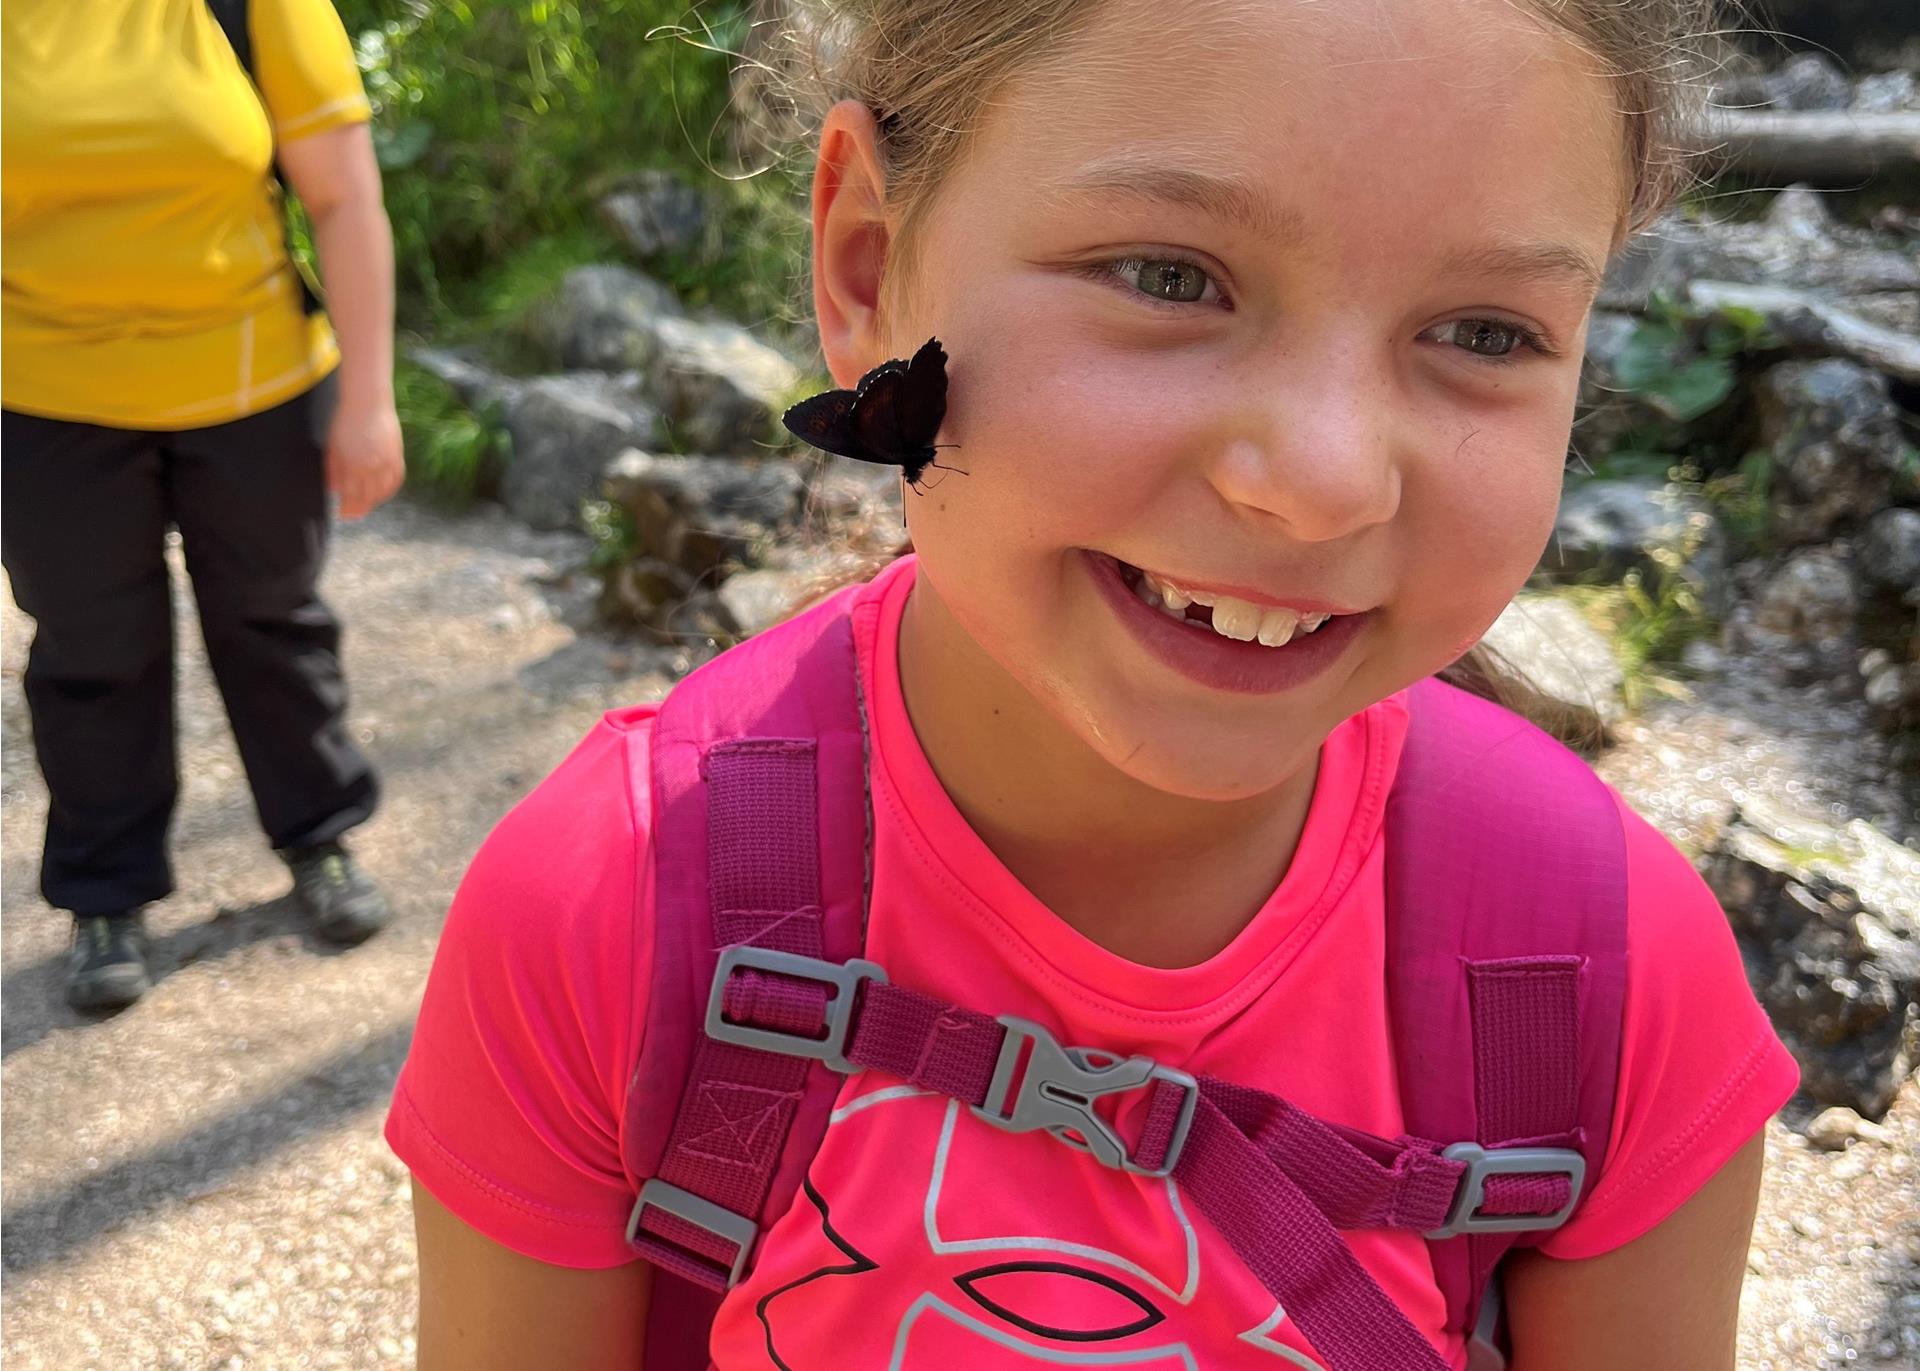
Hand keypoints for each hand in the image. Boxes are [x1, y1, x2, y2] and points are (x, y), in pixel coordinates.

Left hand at [325, 396, 404, 519]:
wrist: (368, 401)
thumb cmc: (345, 421)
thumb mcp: (333, 447)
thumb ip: (333, 471)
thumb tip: (334, 490)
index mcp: (354, 465)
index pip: (351, 495)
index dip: (347, 508)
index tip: (342, 515)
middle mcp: (373, 467)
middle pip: (368, 497)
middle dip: (360, 509)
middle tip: (353, 516)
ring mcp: (387, 462)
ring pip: (383, 491)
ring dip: (375, 501)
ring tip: (366, 505)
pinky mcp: (397, 455)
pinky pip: (396, 479)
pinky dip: (389, 489)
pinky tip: (382, 493)